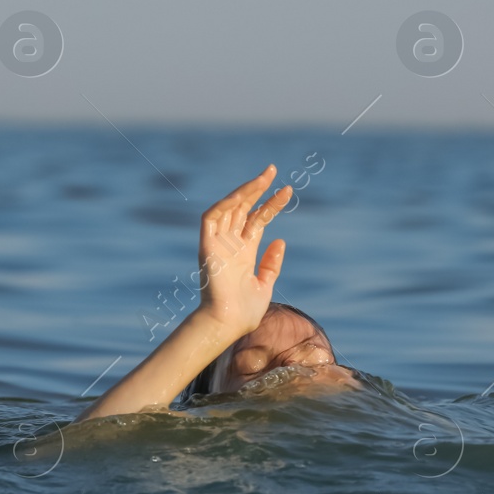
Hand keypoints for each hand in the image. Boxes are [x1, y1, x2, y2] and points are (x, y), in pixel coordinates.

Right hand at [195, 165, 291, 338]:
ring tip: (264, 176)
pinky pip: (212, 217)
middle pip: (244, 208)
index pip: (257, 219)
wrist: (228, 324)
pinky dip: (226, 203)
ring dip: (245, 190)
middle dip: (257, 188)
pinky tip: (243, 193)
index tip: (287, 190)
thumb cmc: (245, 312)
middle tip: (273, 169)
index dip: (270, 204)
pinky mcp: (206, 246)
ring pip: (230, 208)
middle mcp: (230, 244)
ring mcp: (218, 243)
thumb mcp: (265, 284)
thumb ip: (271, 264)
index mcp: (244, 252)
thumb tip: (280, 241)